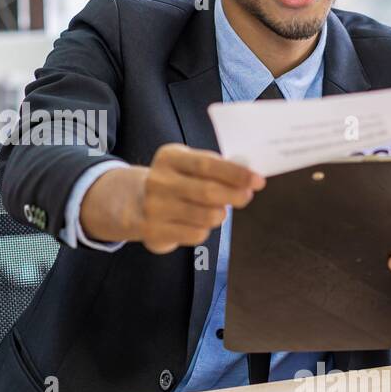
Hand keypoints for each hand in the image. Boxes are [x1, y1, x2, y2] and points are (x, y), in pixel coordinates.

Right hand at [82, 143, 264, 253]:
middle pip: (209, 192)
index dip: (236, 173)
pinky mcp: (154, 230)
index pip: (207, 164)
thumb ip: (213, 168)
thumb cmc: (173, 182)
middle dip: (235, 195)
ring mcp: (155, 207)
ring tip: (217, 210)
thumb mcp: (185, 165)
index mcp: (169, 157)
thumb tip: (249, 177)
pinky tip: (198, 222)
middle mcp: (158, 181)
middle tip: (246, 196)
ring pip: (206, 216)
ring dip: (220, 214)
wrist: (132, 203)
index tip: (258, 180)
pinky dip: (205, 230)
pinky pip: (196, 234)